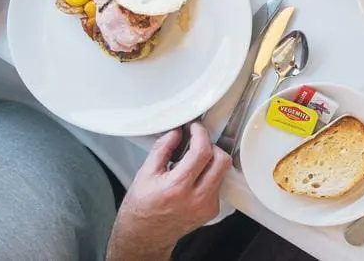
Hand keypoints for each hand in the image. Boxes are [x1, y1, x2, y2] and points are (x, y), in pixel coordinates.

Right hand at [107, 124, 230, 259]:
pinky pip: (218, 184)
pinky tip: (194, 178)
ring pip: (223, 172)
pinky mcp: (211, 210)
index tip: (195, 128)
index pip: (202, 151)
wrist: (144, 236)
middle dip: (211, 146)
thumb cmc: (141, 208)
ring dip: (211, 161)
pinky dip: (209, 175)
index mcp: (177, 187)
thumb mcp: (145, 173)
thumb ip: (162, 149)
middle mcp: (196, 198)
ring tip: (193, 162)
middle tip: (197, 143)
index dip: (200, 134)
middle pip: (222, 160)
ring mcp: (206, 206)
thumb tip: (177, 132)